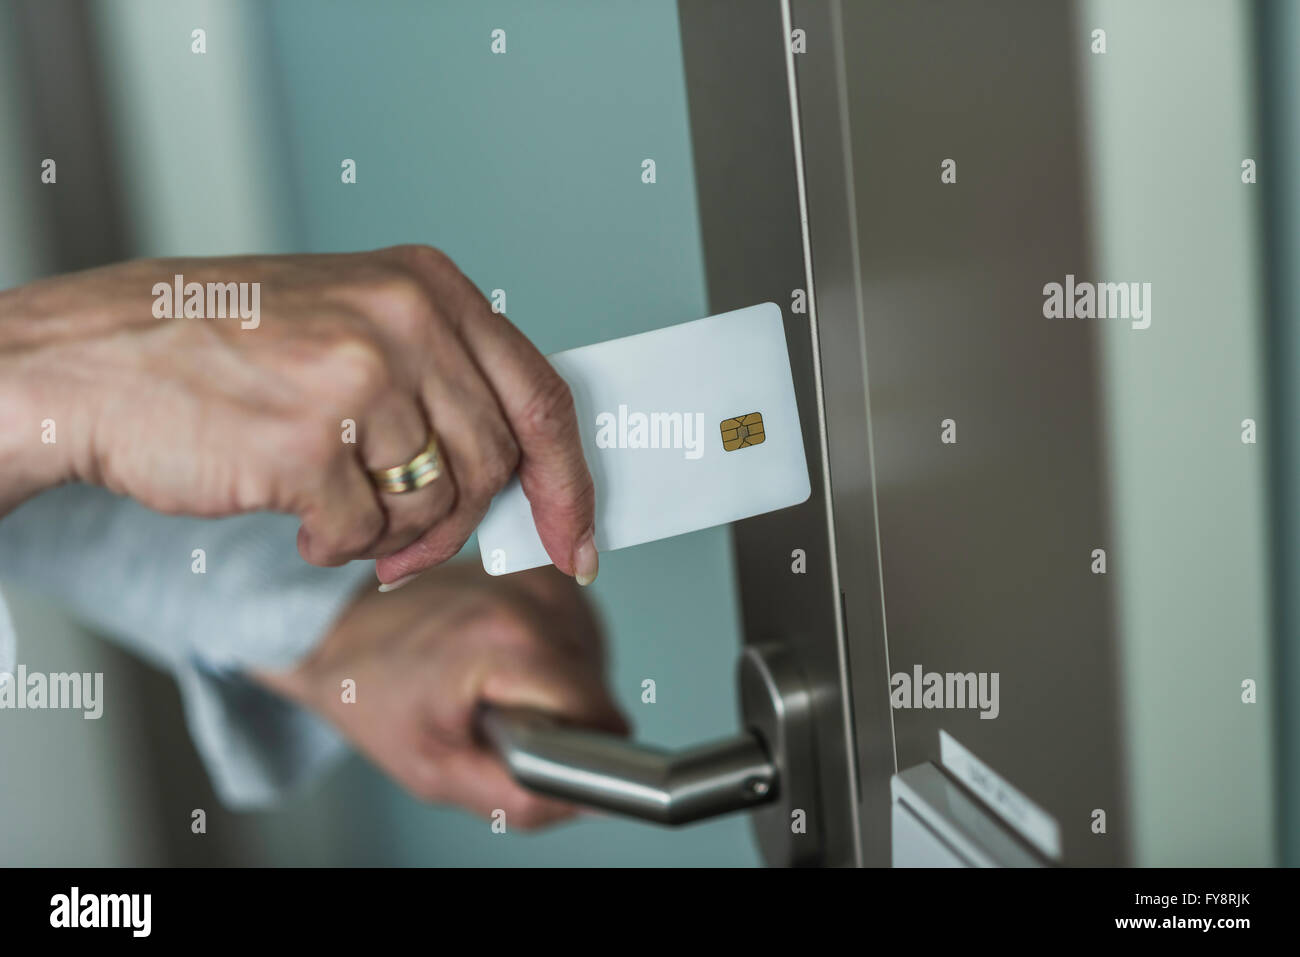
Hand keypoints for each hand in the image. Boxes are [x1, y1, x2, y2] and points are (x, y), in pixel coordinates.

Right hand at [0, 246, 596, 583]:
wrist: (101, 360)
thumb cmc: (227, 347)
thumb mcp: (357, 324)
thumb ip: (443, 383)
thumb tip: (519, 474)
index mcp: (429, 287)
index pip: (542, 398)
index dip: (568, 485)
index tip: (576, 541)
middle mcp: (406, 320)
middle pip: (492, 464)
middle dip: (457, 523)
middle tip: (409, 542)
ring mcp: (360, 377)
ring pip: (436, 506)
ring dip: (391, 534)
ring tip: (335, 503)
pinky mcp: (310, 441)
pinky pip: (364, 535)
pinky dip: (333, 544)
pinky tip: (294, 509)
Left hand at [251, 562, 627, 827]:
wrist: (342, 629)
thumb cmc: (375, 692)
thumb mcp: (437, 773)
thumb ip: (522, 798)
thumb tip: (591, 803)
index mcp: (506, 640)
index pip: (596, 707)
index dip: (581, 744)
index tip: (538, 747)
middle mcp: (528, 594)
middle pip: (594, 682)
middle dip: (562, 716)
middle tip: (497, 716)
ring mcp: (536, 574)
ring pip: (590, 656)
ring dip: (558, 685)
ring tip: (495, 685)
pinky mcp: (539, 567)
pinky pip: (576, 629)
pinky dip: (552, 653)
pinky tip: (505, 659)